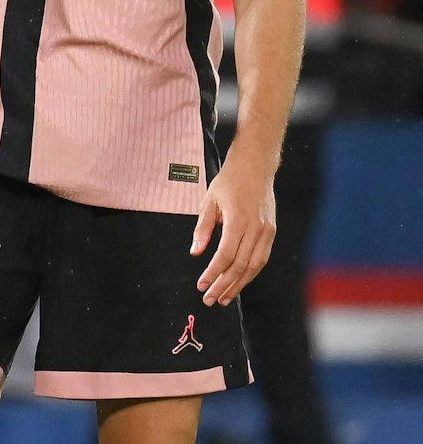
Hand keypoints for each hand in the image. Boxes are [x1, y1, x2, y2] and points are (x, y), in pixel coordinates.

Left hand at [191, 154, 276, 305]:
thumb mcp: (209, 201)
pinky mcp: (272, 232)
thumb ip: (203, 228)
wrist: (255, 167)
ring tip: (223, 297)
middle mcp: (256, 229)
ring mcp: (267, 231)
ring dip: (238, 284)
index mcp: (238, 220)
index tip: (202, 285)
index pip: (225, 256)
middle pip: (240, 266)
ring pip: (254, 266)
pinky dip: (249, 273)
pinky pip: (261, 259)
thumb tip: (196, 252)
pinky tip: (238, 282)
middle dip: (224, 285)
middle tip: (209, 299)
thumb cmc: (228, 182)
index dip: (213, 273)